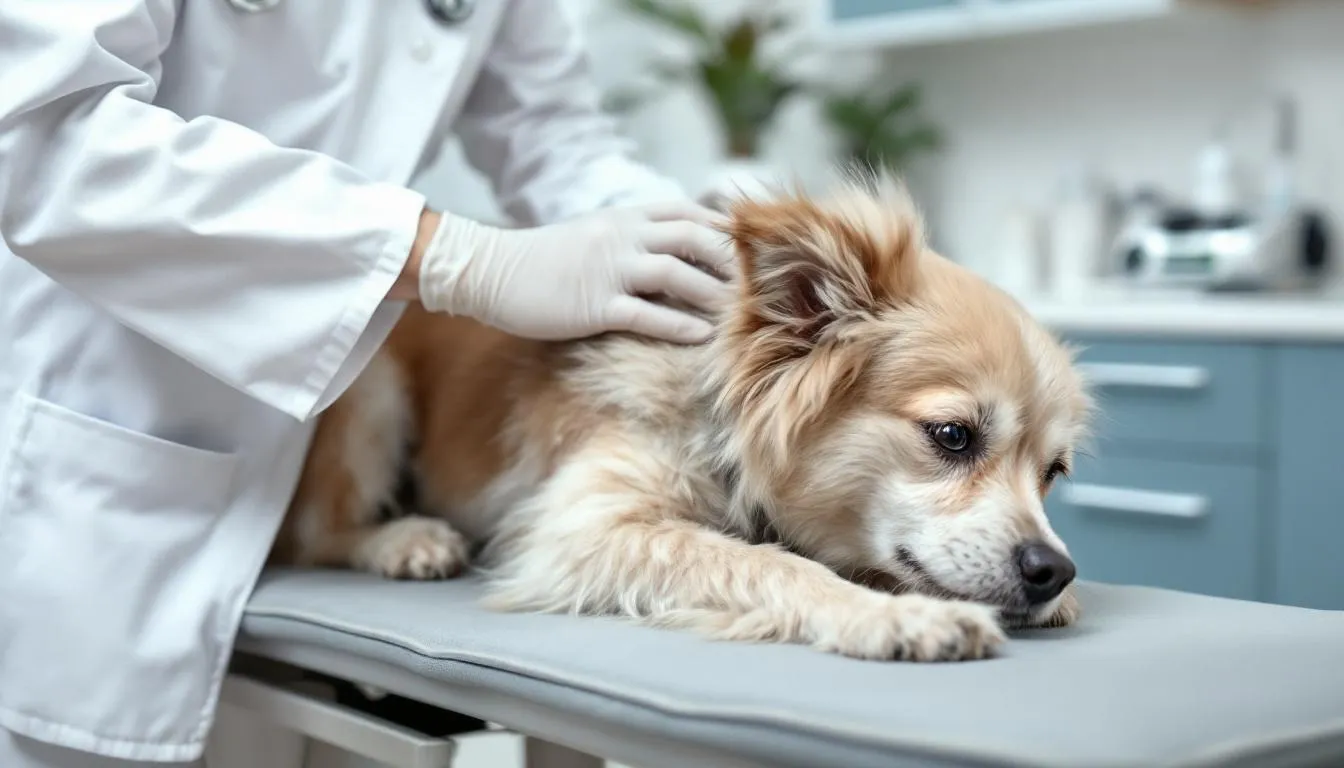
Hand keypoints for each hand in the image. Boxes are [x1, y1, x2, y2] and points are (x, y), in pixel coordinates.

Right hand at [417, 201, 736, 343]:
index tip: (754, 250)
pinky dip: (680, 324)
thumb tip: (679, 252)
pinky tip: (703, 337)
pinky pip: (647, 312)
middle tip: (760, 284)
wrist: (491, 270)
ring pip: (677, 274)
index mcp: (625, 217)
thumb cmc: (546, 259)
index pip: (688, 212)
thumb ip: (636, 237)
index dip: (725, 229)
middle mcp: (623, 236)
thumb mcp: (596, 234)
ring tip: (742, 315)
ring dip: (714, 294)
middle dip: (731, 260)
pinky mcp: (593, 304)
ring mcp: (608, 268)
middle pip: (694, 237)